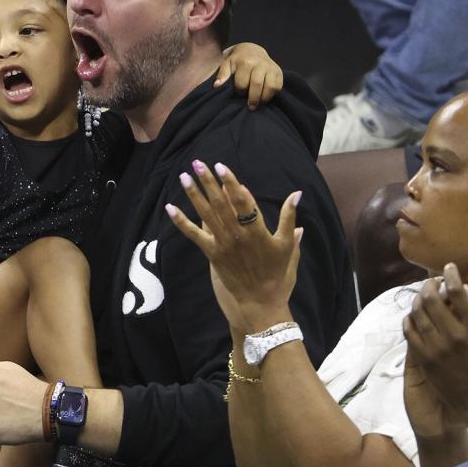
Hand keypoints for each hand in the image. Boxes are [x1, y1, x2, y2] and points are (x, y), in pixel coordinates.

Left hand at [166, 160, 302, 334]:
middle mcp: (237, 235)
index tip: (222, 166)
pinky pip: (194, 236)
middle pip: (220, 203)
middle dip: (209, 182)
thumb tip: (297, 194)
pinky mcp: (212, 254)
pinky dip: (181, 222)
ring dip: (194, 195)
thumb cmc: (277, 274)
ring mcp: (223, 245)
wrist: (262, 302)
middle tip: (198, 163)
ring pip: (206, 215)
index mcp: (257, 231)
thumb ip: (289, 218)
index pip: (242, 201)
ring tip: (185, 177)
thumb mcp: (288, 246)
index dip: (231, 183)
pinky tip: (170, 208)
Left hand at [214, 42, 283, 110]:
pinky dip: (272, 94)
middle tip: (250, 107)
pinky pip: (278, 86)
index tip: (239, 93)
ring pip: (271, 87)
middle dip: (253, 99)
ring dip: (264, 98)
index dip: (239, 91)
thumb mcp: (227, 64)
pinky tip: (265, 96)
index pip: (242, 83)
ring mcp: (271, 67)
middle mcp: (260, 63)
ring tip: (259, 103)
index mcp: (245, 62)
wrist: (252, 50)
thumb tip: (217, 86)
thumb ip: (222, 75)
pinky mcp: (279, 72)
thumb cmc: (237, 60)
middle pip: (257, 85)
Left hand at [403, 263, 467, 430]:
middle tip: (431, 281)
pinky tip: (412, 315)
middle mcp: (454, 335)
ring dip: (417, 300)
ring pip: (418, 314)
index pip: (457, 293)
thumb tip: (466, 289)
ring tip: (422, 295)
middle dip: (429, 285)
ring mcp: (436, 347)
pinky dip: (409, 319)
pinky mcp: (423, 359)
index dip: (450, 276)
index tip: (448, 268)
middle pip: (432, 300)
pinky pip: (409, 332)